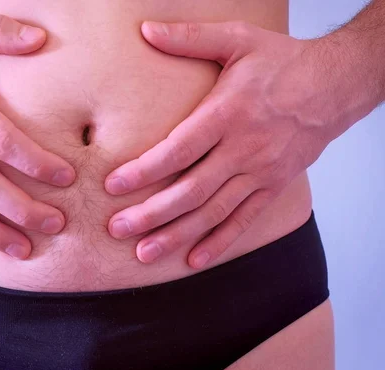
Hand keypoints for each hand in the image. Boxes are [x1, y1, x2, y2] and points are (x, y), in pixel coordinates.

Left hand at [105, 20, 349, 268]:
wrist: (336, 84)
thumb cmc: (282, 62)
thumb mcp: (238, 39)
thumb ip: (190, 38)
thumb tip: (146, 30)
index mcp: (229, 113)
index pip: (179, 149)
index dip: (145, 170)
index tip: (113, 185)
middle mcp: (244, 149)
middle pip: (191, 190)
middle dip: (151, 213)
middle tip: (116, 229)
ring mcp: (261, 172)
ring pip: (213, 212)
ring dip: (177, 235)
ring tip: (143, 253)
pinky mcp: (274, 186)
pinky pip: (245, 220)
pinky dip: (219, 242)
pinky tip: (194, 260)